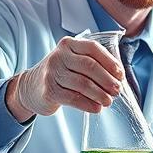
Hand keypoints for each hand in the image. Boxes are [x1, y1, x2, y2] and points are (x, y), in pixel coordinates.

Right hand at [6, 35, 123, 121]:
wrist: (31, 87)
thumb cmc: (60, 74)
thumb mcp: (72, 61)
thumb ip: (92, 64)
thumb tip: (118, 79)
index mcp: (69, 45)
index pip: (93, 48)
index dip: (110, 62)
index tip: (120, 75)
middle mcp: (59, 56)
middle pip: (89, 66)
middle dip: (107, 80)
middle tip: (117, 91)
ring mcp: (52, 72)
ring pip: (82, 83)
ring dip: (99, 94)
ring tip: (108, 101)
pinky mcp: (49, 90)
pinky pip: (73, 98)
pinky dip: (88, 104)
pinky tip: (96, 108)